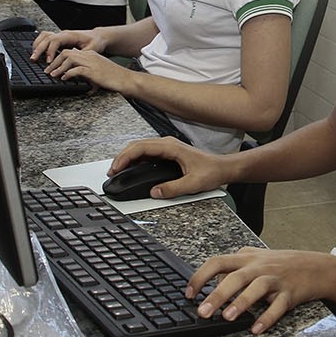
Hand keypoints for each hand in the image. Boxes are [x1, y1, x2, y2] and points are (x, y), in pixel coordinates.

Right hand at [31, 28, 105, 60]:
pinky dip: (40, 43)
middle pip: (47, 38)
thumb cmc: (95, 42)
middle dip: (39, 49)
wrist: (98, 37)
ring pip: (44, 36)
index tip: (49, 61)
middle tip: (34, 59)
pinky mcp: (60, 39)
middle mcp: (64, 34)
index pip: (56, 40)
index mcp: (71, 35)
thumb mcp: (92, 49)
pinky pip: (46, 38)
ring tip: (33, 55)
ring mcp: (61, 35)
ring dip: (37, 45)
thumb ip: (82, 54)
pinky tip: (37, 51)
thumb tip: (74, 60)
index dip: (50, 50)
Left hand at [44, 45, 128, 89]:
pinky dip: (67, 74)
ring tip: (52, 74)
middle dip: (54, 61)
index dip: (58, 58)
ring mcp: (91, 62)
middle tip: (47, 70)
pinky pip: (76, 69)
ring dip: (58, 67)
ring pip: (69, 58)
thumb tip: (82, 84)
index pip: (70, 51)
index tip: (52, 66)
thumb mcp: (99, 74)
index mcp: (91, 54)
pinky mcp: (93, 71)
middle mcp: (90, 56)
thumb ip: (89, 76)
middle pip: (66, 53)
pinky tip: (64, 78)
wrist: (127, 80)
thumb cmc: (115, 78)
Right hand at [109, 136, 227, 197]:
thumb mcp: (193, 184)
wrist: (223, 168)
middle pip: (136, 146)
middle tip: (112, 173)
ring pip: (140, 148)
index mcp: (171, 147)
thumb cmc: (212, 171)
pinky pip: (146, 153)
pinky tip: (131, 169)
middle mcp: (167, 144)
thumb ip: (173, 189)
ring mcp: (167, 147)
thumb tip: (154, 192)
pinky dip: (135, 160)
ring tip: (118, 172)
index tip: (116, 168)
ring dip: (127, 158)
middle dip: (121, 158)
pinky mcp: (168, 153)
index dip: (125, 157)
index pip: (141, 147)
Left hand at [185, 248, 335, 332]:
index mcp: (247, 259)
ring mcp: (275, 279)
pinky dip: (267, 318)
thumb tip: (213, 280)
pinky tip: (256, 329)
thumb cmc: (283, 264)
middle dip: (217, 295)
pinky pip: (278, 306)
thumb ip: (235, 265)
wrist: (318, 267)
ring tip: (227, 317)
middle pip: (235, 277)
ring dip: (241, 303)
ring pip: (256, 288)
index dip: (200, 277)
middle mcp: (259, 267)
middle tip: (202, 312)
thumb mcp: (257, 258)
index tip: (189, 294)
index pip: (217, 262)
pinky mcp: (290, 293)